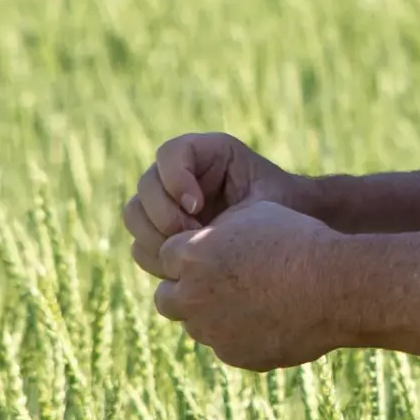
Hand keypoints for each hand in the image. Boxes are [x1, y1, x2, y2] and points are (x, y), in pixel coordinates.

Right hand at [124, 131, 289, 275]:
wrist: (284, 231)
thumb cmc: (281, 209)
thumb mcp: (268, 198)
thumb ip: (237, 202)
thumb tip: (194, 211)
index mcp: (204, 152)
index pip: (169, 154)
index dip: (176, 179)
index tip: (198, 207)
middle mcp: (177, 174)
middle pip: (146, 186)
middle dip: (165, 215)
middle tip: (193, 236)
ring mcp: (164, 203)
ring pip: (135, 215)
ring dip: (156, 237)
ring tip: (190, 252)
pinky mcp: (161, 232)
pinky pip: (139, 243)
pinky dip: (155, 256)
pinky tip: (185, 266)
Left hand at [147, 198, 342, 371]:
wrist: (334, 286)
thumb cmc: (297, 241)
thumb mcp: (255, 215)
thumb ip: (216, 230)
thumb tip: (200, 241)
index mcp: (192, 256)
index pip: (165, 255)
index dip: (188, 252)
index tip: (210, 252)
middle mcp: (193, 297)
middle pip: (166, 297)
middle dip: (184, 290)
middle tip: (214, 281)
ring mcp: (213, 332)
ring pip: (196, 325)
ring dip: (211, 314)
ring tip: (251, 297)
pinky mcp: (236, 356)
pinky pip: (227, 345)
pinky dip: (240, 334)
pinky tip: (270, 317)